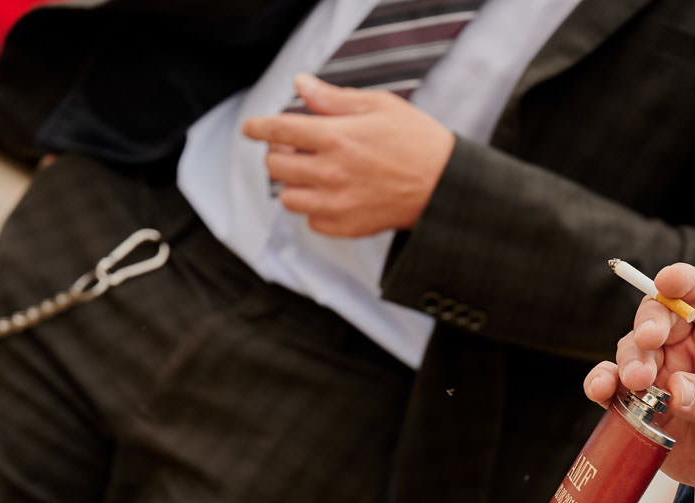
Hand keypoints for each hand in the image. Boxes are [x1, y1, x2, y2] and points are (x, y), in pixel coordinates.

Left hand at [241, 74, 455, 237]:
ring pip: (288, 198)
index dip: (258, 127)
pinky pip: (311, 220)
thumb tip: (301, 84)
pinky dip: (314, 208)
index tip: (250, 128)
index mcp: (336, 137)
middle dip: (279, 153)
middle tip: (295, 147)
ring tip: (312, 173)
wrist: (444, 185)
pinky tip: (331, 195)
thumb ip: (333, 99)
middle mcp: (330, 172)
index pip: (279, 130)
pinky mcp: (347, 226)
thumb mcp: (378, 106)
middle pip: (276, 166)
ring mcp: (337, 203)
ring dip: (294, 183)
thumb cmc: (416, 140)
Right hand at [582, 264, 694, 502]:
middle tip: (648, 345)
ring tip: (636, 385)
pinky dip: (602, 386)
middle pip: (657, 316)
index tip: (667, 280)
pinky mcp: (639, 403)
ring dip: (628, 363)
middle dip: (648, 326)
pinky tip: (600, 391)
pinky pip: (614, 388)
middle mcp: (687, 344)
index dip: (683, 281)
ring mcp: (661, 372)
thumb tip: (675, 391)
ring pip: (631, 351)